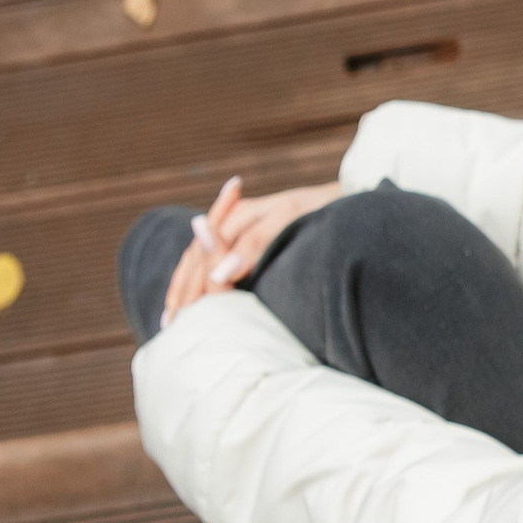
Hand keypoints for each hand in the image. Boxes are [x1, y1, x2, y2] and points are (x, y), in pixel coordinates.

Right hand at [160, 177, 342, 324]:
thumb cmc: (326, 209)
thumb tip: (219, 274)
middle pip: (197, 258)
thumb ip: (254, 244)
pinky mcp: (253, 240)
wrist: (353, 198)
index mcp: (240, 216)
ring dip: (186, 286)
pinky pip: (216, 260)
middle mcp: (236, 221)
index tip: (183, 317)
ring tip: (172, 315)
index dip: (194, 287)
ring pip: (200, 259)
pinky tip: (196, 297)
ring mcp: (243, 229)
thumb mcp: (291, 220)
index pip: (205, 257)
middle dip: (183, 290)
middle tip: (170, 324)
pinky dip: (200, 279)